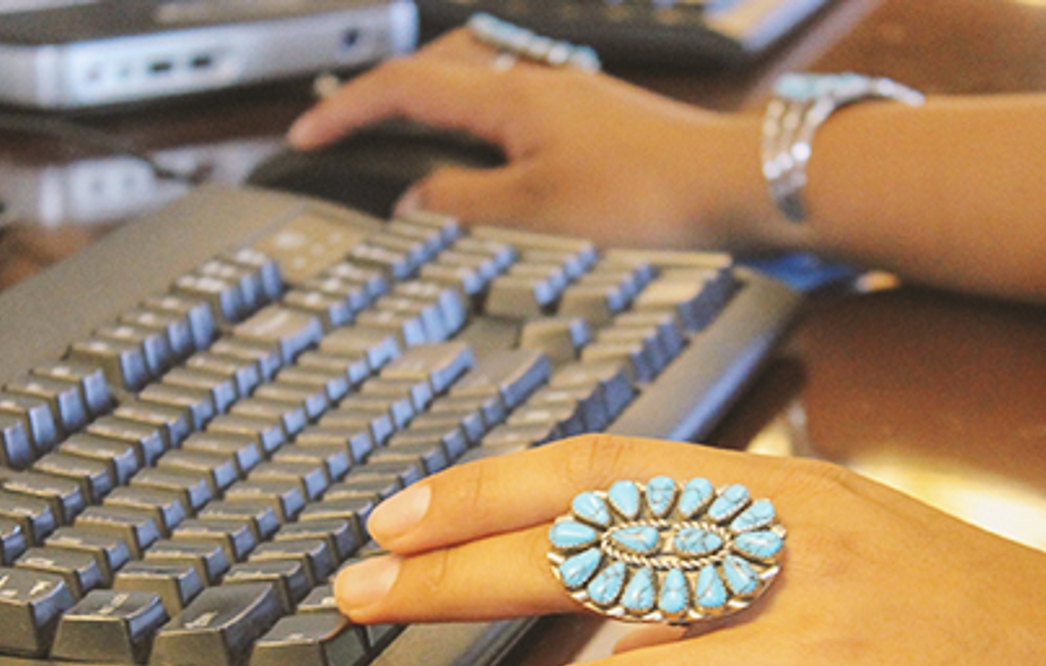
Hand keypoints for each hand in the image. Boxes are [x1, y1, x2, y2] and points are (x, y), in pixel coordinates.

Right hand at [286, 30, 772, 250]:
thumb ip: (465, 204)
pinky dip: (482, 134)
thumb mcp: (539, 213)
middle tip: (347, 131)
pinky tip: (495, 168)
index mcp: (512, 99)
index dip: (347, 111)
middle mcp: (539, 85)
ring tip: (411, 150)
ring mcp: (571, 99)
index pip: (404, 88)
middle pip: (438, 73)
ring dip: (436, 113)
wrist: (740, 184)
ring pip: (480, 90)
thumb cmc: (655, 194)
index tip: (305, 134)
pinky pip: (518, 114)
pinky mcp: (599, 121)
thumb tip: (412, 200)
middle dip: (383, 100)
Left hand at [332, 435, 1045, 665]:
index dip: (495, 490)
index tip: (403, 515)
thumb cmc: (1014, 638)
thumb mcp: (879, 560)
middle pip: (590, 553)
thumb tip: (640, 594)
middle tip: (349, 600)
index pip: (616, 469)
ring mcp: (828, 641)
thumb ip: (760, 567)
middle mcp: (804, 550)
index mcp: (803, 495)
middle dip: (454, 579)